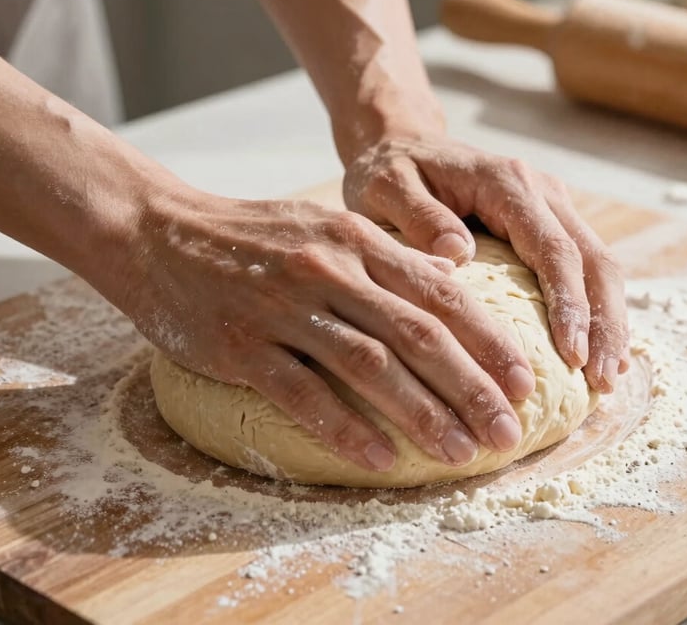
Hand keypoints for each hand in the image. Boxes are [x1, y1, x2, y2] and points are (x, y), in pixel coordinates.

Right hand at [120, 186, 537, 470]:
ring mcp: (285, 306)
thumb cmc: (253, 236)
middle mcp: (329, 268)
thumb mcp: (325, 226)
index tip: (523, 381)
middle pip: (417, 333)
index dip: (488, 340)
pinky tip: (379, 459)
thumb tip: (450, 279)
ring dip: (421, 414)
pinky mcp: (243, 344)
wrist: (162, 235)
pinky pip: (303, 393)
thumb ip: (386, 254)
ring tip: (460, 453)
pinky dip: (345, 428)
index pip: (441, 292)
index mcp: (356, 239)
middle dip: (472, 386)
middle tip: (507, 431)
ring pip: (369, 365)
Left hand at [343, 135, 629, 392]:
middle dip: (603, 322)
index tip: (572, 356)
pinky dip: (593, 309)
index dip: (569, 304)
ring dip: (608, 320)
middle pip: (593, 258)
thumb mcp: (387, 187)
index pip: (552, 248)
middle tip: (602, 380)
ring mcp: (549, 205)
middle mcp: (539, 190)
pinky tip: (593, 350)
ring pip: (598, 264)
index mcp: (505, 182)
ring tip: (607, 377)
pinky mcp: (546, 223)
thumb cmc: (390, 171)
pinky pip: (583, 267)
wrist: (401, 146)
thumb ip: (418, 216)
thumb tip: (458, 254)